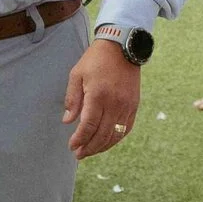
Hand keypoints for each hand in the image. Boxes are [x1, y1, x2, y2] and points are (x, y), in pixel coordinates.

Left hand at [64, 38, 141, 159]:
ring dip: (102, 147)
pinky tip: (106, 142)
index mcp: (98, 95)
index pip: (89, 126)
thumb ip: (72, 99)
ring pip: (115, 135)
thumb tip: (68, 121)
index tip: (71, 146)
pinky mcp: (134, 106)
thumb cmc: (96, 59)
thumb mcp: (77, 74)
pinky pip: (126, 129)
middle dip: (89, 148)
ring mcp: (126, 106)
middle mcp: (114, 103)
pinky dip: (116, 139)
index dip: (80, 139)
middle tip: (79, 154)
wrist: (122, 47)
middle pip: (102, 135)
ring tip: (90, 151)